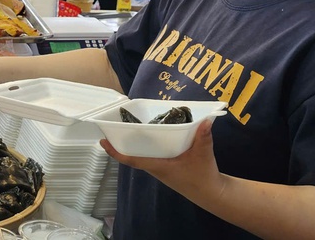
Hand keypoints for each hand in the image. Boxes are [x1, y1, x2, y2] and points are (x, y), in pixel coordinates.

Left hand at [101, 120, 225, 201]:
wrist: (211, 193)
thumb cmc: (203, 176)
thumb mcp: (203, 154)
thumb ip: (203, 137)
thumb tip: (206, 121)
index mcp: (159, 166)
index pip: (131, 160)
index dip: (116, 152)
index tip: (103, 143)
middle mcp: (156, 168)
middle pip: (133, 156)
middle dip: (122, 144)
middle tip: (114, 128)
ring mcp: (161, 169)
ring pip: (142, 156)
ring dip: (134, 146)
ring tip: (129, 129)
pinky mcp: (167, 168)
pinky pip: (152, 156)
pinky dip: (147, 147)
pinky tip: (151, 137)